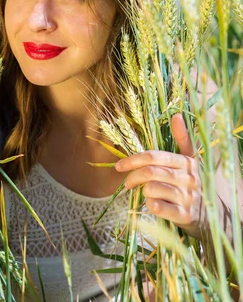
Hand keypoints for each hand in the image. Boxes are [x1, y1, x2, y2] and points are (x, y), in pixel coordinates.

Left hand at [115, 114, 206, 238]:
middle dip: (133, 177)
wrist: (212, 215)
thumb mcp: (191, 160)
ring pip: (152, 189)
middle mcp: (189, 178)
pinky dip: (150, 205)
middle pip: (150, 172)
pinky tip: (152, 204)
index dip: (133, 160)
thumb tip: (176, 115)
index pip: (154, 156)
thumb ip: (182, 138)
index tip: (119, 166)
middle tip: (127, 183)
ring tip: (145, 193)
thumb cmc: (193, 183)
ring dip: (143, 191)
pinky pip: (158, 207)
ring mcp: (188, 197)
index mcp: (187, 162)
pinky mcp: (185, 215)